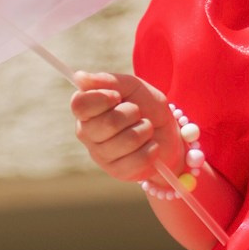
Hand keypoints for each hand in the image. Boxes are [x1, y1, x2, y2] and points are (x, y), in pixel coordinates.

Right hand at [71, 69, 183, 184]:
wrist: (168, 133)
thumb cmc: (146, 107)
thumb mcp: (132, 87)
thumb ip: (108, 81)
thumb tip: (80, 77)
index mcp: (86, 110)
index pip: (80, 105)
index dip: (102, 98)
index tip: (118, 96)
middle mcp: (87, 134)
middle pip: (108, 123)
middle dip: (132, 113)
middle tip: (136, 113)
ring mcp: (100, 155)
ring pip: (127, 141)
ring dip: (145, 129)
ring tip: (145, 128)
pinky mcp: (117, 172)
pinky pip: (138, 159)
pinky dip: (152, 149)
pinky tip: (149, 146)